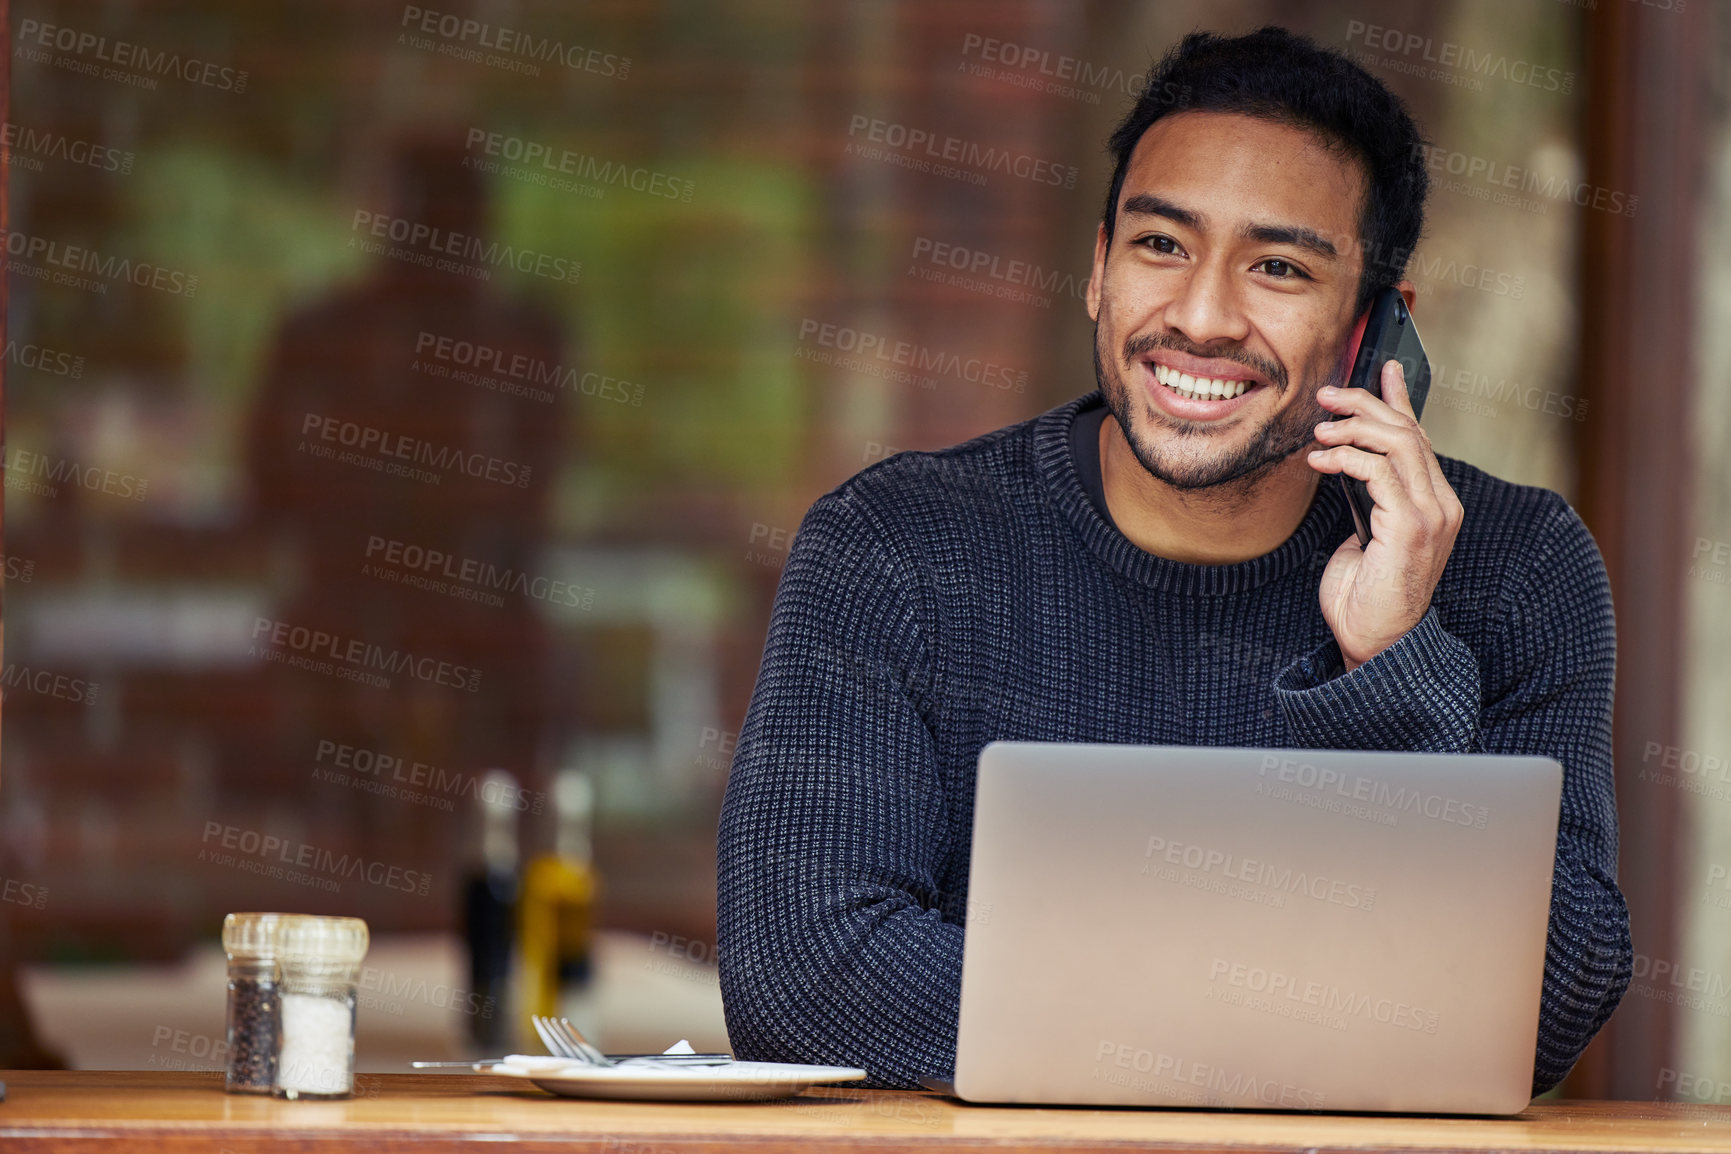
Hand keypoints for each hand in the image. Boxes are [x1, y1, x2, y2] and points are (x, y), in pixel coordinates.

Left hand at [1305, 359, 1462, 671]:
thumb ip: (1368, 499)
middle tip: (1327, 395)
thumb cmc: (1363, 595)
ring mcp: (1432, 515)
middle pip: (1408, 433)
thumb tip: (1345, 462)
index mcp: (1434, 504)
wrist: (1373, 643)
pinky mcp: (1413, 527)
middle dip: (1366, 404)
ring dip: (1352, 428)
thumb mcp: (1363, 534)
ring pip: (1398, 444)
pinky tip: (1320, 461)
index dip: (1400, 400)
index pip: (1419, 439)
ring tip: (1319, 430)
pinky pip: (1380, 471)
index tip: (1382, 369)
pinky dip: (1346, 458)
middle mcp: (1442, 505)